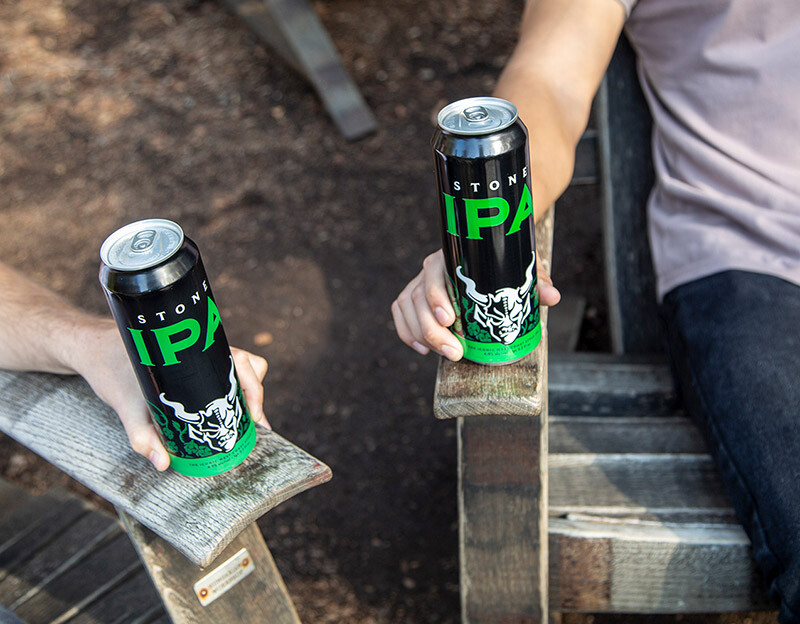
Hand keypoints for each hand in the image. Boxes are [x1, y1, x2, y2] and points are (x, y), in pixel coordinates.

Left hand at [68, 320, 268, 470]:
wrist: (91, 347)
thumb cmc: (109, 368)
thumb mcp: (126, 405)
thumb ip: (143, 436)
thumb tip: (164, 464)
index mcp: (196, 350)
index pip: (243, 363)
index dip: (254, 389)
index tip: (254, 415)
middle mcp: (203, 349)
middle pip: (248, 366)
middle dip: (253, 394)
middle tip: (252, 423)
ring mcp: (199, 355)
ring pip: (236, 369)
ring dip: (242, 391)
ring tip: (241, 418)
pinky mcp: (191, 364)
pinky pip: (221, 372)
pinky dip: (228, 389)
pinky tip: (224, 409)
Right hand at [391, 249, 559, 360]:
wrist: (489, 256)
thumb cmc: (503, 265)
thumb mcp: (521, 270)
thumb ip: (536, 282)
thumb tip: (552, 297)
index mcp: (451, 256)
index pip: (434, 274)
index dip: (437, 298)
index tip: (450, 319)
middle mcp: (431, 268)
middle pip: (419, 298)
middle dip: (433, 330)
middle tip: (455, 353)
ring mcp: (420, 283)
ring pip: (408, 307)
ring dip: (422, 335)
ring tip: (445, 354)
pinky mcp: (414, 297)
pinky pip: (400, 312)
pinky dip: (407, 332)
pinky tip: (422, 348)